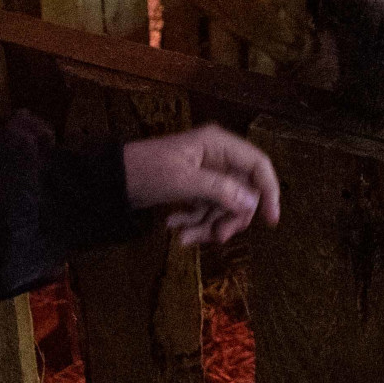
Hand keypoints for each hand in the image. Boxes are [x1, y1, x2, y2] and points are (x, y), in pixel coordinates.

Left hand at [120, 124, 280, 245]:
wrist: (113, 178)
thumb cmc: (147, 170)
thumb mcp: (184, 181)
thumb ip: (221, 190)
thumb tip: (252, 204)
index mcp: (219, 145)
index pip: (258, 165)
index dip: (269, 192)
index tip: (270, 221)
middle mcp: (218, 156)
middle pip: (244, 192)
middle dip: (230, 217)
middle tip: (216, 237)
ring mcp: (207, 173)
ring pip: (225, 205)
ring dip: (208, 225)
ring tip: (184, 237)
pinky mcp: (195, 188)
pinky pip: (208, 209)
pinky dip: (195, 222)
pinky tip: (174, 228)